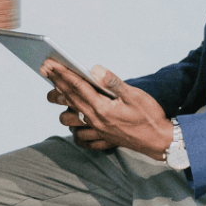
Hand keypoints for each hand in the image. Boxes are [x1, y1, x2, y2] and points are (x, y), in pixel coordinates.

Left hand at [40, 60, 173, 159]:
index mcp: (102, 108)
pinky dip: (75, 129)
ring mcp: (98, 132)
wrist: (161, 142)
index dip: (61, 73)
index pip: (76, 87)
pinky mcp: (103, 139)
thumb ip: (113, 82)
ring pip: (69, 120)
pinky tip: (76, 123)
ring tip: (58, 93)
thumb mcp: (135, 95)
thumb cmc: (150, 116)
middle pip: (68, 99)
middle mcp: (96, 121)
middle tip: (45, 70)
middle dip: (55, 83)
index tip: (48, 63)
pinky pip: (81, 138)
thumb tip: (93, 69)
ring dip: (62, 106)